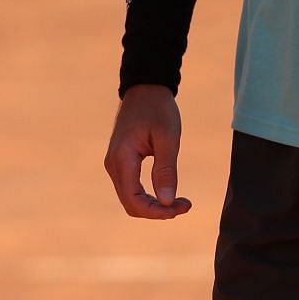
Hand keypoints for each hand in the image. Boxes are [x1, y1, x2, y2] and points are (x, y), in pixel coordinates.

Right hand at [103, 84, 191, 218]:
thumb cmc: (158, 109)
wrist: (145, 88)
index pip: (134, 200)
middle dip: (158, 211)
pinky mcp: (121, 162)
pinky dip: (149, 196)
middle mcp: (113, 164)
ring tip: (180, 201)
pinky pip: (131, 188)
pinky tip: (167, 193)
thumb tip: (167, 202)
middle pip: (131, 203)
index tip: (181, 207)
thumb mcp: (168, 137)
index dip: (157, 212)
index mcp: (122, 158)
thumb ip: (166, 170)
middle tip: (185, 205)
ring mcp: (115, 163)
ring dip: (154, 205)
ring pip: (130, 198)